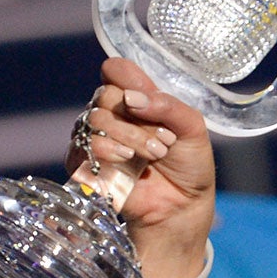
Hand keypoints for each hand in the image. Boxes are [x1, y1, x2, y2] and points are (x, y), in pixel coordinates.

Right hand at [66, 59, 215, 277]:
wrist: (181, 206)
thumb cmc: (188, 165)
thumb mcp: (193, 130)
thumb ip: (169, 107)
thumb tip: (133, 99)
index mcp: (136, 99)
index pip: (116, 71)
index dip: (128, 80)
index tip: (145, 102)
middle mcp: (112, 113)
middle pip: (106, 96)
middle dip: (137, 121)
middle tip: (163, 143)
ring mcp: (94, 136)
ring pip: (94, 120)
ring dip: (129, 137)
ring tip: (153, 156)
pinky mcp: (83, 161)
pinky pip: (83, 146)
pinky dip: (108, 152)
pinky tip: (128, 161)